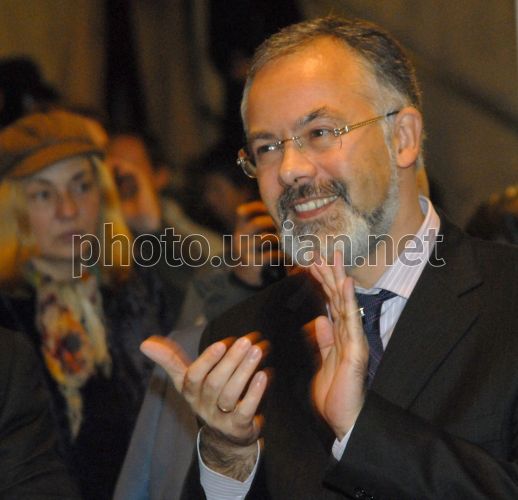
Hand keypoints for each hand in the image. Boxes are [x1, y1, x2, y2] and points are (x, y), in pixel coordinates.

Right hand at [140, 333, 268, 478]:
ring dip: (244, 371)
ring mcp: (220, 418)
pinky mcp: (238, 427)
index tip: (221, 344)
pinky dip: (254, 393)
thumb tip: (144, 344)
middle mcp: (202, 405)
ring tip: (256, 351)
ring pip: (230, 395)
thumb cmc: (207, 396)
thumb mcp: (187, 379)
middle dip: (230, 361)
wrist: (225, 436)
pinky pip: (245, 411)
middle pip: (214, 383)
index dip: (206, 361)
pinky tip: (264, 374)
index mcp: (189, 391)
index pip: (192, 377)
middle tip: (245, 341)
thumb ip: (170, 360)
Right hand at [232, 200, 282, 286]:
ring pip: (263, 238)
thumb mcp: (254, 235)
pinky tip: (288, 254)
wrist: (246, 277)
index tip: (272, 210)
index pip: (242, 212)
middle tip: (287, 225)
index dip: (258, 208)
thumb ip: (264, 224)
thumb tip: (286, 210)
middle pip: (255, 224)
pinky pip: (269, 256)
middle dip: (273, 222)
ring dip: (279, 237)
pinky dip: (281, 254)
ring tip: (290, 238)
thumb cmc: (257, 251)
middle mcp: (240, 238)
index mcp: (240, 228)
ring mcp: (245, 251)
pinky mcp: (252, 264)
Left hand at [309, 252, 367, 439]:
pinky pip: (351, 322)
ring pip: (344, 304)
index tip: (313, 265)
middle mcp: (348, 335)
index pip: (330, 304)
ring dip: (337, 280)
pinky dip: (348, 301)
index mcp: (339, 336)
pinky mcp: (356, 351)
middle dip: (329, 274)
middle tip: (321, 252)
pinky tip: (345, 283)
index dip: (322, 284)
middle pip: (337, 299)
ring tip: (333, 258)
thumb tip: (320, 319)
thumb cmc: (335, 394)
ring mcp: (354, 341)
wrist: (345, 420)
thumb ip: (324, 339)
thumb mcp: (324, 361)